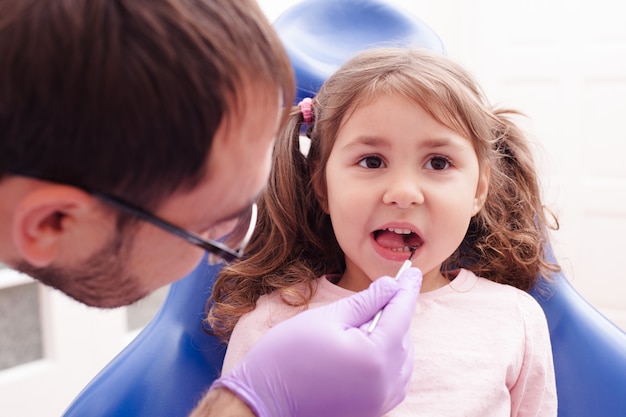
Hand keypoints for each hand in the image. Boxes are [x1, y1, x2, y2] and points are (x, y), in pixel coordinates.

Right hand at [211, 267, 422, 416]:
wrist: (263, 401)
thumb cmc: (288, 356)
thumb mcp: (328, 318)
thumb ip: (366, 301)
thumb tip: (391, 286)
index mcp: (375, 357)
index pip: (401, 313)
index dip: (407, 289)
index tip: (414, 271)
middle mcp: (385, 383)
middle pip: (403, 336)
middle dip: (392, 313)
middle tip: (376, 295)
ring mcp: (381, 401)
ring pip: (401, 357)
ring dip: (390, 336)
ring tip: (361, 325)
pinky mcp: (373, 410)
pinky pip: (393, 378)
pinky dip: (386, 358)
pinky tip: (364, 347)